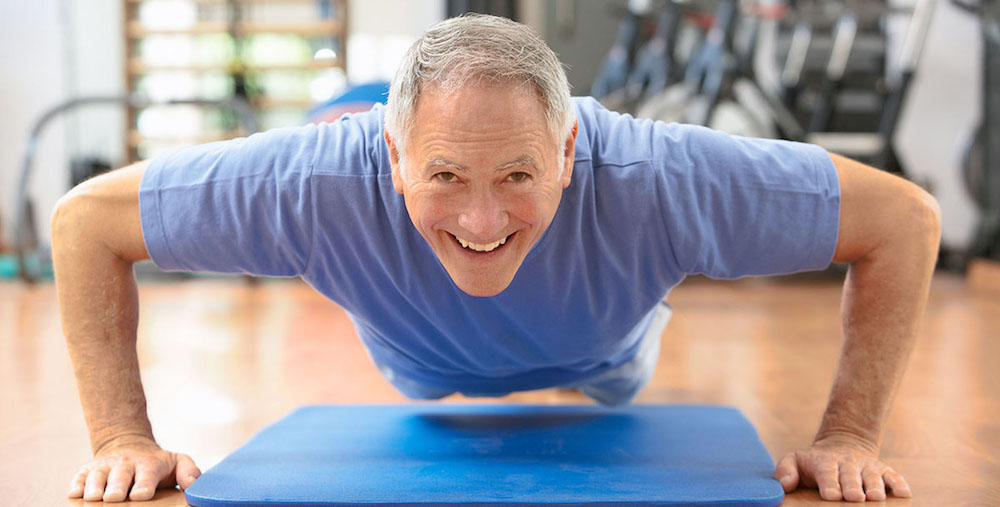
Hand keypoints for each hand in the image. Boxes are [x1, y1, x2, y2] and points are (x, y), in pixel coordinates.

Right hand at [68, 435, 200, 501]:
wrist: (130, 446)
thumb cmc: (156, 463)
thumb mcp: (177, 462)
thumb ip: (189, 472)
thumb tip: (193, 486)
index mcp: (149, 463)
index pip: (147, 474)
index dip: (144, 484)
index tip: (141, 495)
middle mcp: (125, 464)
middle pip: (120, 475)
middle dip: (117, 487)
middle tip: (114, 498)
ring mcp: (105, 466)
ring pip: (97, 475)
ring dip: (95, 486)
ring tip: (94, 497)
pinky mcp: (88, 470)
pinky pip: (79, 476)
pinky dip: (76, 484)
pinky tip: (75, 493)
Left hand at [773, 435, 910, 501]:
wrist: (843, 444)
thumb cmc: (814, 462)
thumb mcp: (795, 460)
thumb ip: (786, 471)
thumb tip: (784, 484)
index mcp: (825, 462)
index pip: (826, 473)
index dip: (829, 484)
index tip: (831, 495)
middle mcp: (847, 463)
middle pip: (850, 475)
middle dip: (853, 486)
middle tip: (855, 498)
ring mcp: (866, 466)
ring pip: (872, 475)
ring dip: (875, 486)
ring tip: (876, 498)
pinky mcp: (883, 469)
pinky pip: (893, 475)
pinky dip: (898, 484)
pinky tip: (903, 493)